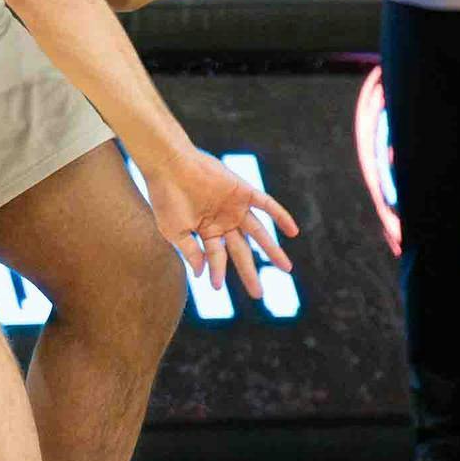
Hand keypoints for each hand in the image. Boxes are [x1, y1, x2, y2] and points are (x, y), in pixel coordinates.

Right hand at [142, 147, 299, 298]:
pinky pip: (267, 205)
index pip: (217, 256)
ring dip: (272, 250)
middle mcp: (223, 220)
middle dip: (249, 272)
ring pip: (258, 232)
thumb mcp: (175, 231)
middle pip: (241, 251)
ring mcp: (234, 206)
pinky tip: (293, 232)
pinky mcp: (243, 191)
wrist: (169, 165)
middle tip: (259, 295)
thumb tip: (202, 274)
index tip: (216, 288)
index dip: (217, 272)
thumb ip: (190, 252)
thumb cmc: (166, 198)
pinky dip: (280, 217)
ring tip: (286, 269)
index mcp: (206, 230)